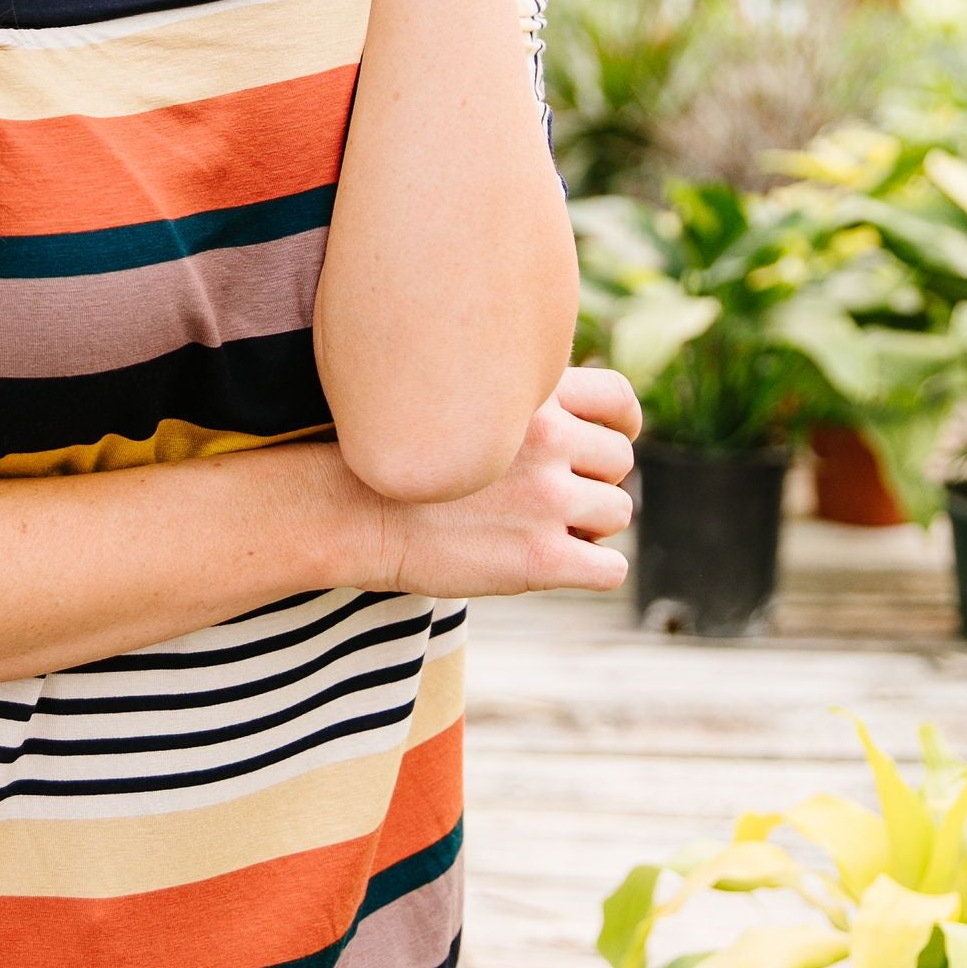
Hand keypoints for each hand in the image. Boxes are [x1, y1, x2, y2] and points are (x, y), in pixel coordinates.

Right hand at [341, 366, 639, 597]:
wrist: (345, 509)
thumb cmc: (392, 459)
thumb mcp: (454, 400)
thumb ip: (510, 403)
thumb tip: (557, 418)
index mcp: (532, 395)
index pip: (618, 400)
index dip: (621, 425)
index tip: (607, 442)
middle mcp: (550, 440)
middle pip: (619, 462)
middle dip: (591, 482)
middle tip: (546, 500)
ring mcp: (549, 498)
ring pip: (617, 514)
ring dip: (588, 527)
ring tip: (536, 531)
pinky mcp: (543, 557)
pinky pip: (610, 570)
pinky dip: (591, 572)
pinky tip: (552, 567)